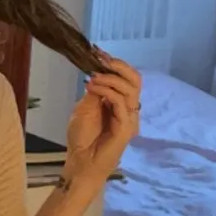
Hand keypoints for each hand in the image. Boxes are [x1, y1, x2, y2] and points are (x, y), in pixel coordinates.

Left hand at [64, 54, 141, 191]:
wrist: (80, 163)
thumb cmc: (82, 139)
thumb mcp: (85, 108)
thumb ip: (95, 92)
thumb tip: (99, 72)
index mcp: (121, 104)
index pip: (127, 78)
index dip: (115, 64)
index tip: (98, 53)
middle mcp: (129, 110)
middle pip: (136, 80)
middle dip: (119, 66)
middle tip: (101, 61)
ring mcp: (129, 119)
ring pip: (130, 90)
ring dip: (109, 80)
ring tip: (92, 79)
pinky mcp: (126, 129)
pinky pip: (122, 104)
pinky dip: (108, 92)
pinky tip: (94, 89)